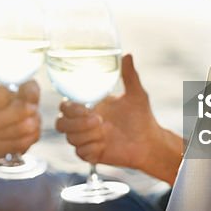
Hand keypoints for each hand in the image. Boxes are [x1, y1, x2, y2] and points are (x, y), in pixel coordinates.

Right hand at [55, 54, 182, 183]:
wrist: (149, 141)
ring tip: (105, 132)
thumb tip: (127, 55)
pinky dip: (91, 148)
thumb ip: (129, 76)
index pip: (65, 106)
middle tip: (98, 121)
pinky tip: (104, 145)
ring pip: (70, 139)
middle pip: (60, 124)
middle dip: (75, 123)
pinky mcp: (91, 155)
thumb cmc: (141, 116)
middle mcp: (83, 124)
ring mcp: (86, 139)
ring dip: (86, 135)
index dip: (71, 108)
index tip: (88, 107)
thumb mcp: (136, 94)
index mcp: (88, 107)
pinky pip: (80, 153)